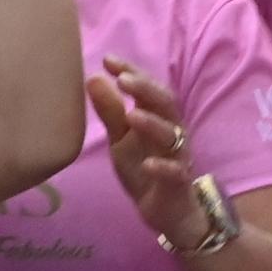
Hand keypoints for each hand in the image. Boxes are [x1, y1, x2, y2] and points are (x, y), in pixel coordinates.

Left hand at [85, 63, 208, 243]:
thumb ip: (109, 110)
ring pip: (172, 135)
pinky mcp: (179, 183)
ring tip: (132, 115)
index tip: (109, 60)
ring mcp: (177, 156)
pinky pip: (175, 172)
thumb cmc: (143, 166)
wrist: (165, 210)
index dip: (132, 72)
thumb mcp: (120, 138)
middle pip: (165, 104)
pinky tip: (148, 164)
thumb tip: (93, 77)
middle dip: (146, 89)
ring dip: (152, 124)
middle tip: (123, 79)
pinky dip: (163, 168)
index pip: (147, 88)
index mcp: (157, 116)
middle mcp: (172, 131)